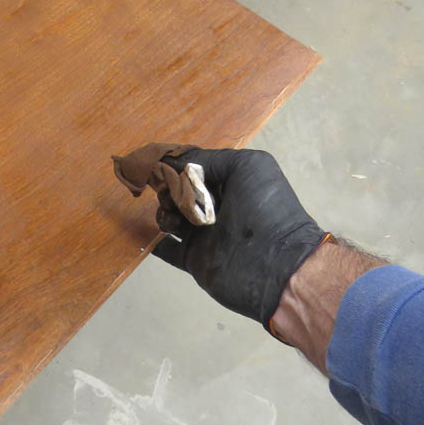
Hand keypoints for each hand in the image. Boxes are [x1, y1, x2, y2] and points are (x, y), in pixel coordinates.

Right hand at [151, 148, 327, 329]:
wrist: (277, 265)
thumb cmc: (266, 209)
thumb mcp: (247, 166)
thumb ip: (210, 159)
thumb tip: (175, 164)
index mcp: (230, 183)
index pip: (194, 168)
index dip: (176, 165)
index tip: (160, 165)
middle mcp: (216, 207)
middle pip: (178, 191)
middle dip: (168, 187)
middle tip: (169, 193)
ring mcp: (204, 234)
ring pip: (169, 216)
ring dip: (163, 211)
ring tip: (172, 217)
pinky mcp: (194, 258)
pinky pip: (166, 248)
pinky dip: (152, 240)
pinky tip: (146, 232)